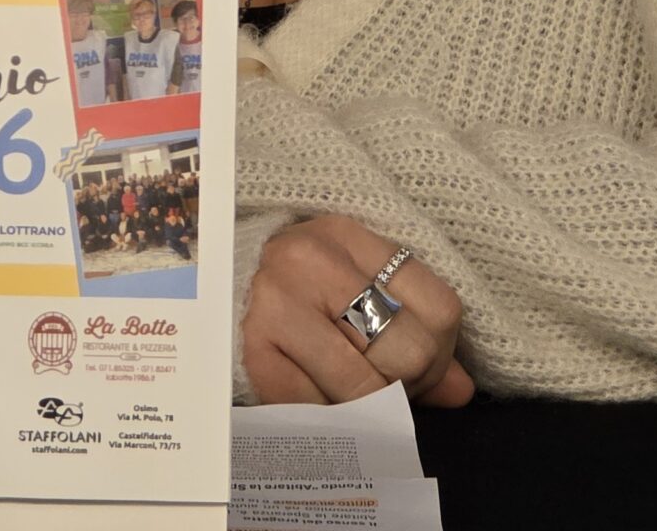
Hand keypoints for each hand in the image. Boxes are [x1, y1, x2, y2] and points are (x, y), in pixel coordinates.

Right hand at [243, 214, 475, 408]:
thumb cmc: (296, 286)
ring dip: (371, 408)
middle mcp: (310, 261)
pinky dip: (330, 420)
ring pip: (368, 388)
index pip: (440, 308)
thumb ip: (415, 329)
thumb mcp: (355, 281)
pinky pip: (318, 410)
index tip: (424, 367)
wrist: (195, 277)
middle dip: (408, 385)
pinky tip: (324, 403)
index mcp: (347, 235)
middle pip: (410, 352)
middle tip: (388, 386)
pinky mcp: (253, 352)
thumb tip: (461, 391)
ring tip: (358, 398)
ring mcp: (277, 305)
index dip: (443, 353)